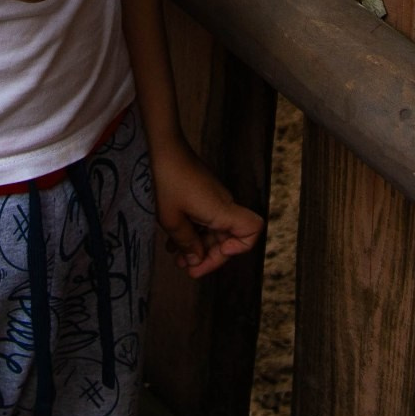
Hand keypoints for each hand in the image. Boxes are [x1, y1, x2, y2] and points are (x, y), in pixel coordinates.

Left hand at [153, 142, 262, 278]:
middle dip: (209, 256)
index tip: (217, 250)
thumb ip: (186, 243)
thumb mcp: (171, 219)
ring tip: (177, 260)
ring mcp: (214, 198)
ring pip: (215, 230)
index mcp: (221, 210)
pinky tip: (174, 242)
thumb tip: (196, 260)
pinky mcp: (203, 194)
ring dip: (198, 247)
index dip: (240, 247)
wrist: (161, 147)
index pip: (252, 229)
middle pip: (229, 238)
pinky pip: (205, 219)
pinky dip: (193, 232)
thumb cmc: (166, 180)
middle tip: (187, 269)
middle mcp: (223, 204)